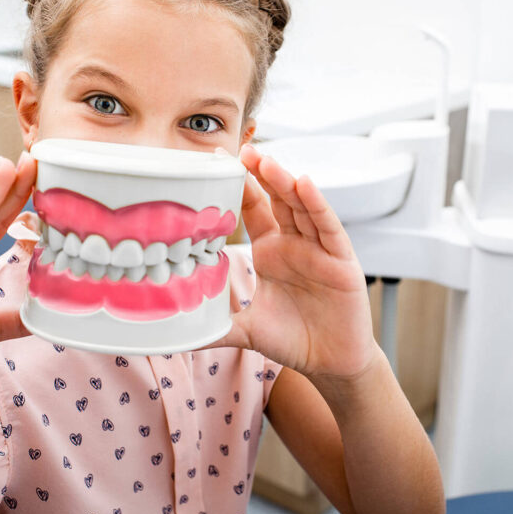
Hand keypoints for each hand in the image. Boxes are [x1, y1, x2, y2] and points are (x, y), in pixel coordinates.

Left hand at [210, 143, 379, 380]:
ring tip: (267, 162)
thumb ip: (212, 327)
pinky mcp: (341, 260)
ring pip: (302, 207)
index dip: (239, 185)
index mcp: (271, 250)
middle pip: (277, 199)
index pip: (253, 208)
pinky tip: (304, 184)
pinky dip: (317, 205)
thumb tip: (171, 334)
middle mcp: (294, 243)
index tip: (217, 161)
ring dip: (285, 182)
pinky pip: (328, 228)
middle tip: (242, 150)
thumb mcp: (244, 330)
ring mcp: (319, 249)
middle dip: (261, 173)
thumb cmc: (292, 340)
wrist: (330, 363)